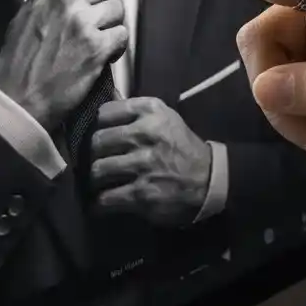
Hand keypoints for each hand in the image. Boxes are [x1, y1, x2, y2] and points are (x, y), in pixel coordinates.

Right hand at [0, 0, 127, 129]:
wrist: (19, 98)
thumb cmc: (20, 59)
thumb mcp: (25, 15)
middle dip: (107, 5)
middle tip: (97, 23)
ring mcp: (83, 21)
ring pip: (119, 9)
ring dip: (113, 26)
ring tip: (99, 40)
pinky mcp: (97, 46)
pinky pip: (122, 34)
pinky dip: (117, 46)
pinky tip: (103, 55)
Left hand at [89, 97, 211, 226]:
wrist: (210, 179)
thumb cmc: (182, 147)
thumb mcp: (165, 118)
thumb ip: (135, 111)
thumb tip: (104, 101)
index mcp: (151, 112)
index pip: (105, 113)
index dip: (100, 126)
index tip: (105, 136)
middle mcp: (146, 134)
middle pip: (97, 142)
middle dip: (96, 154)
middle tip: (101, 161)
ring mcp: (143, 165)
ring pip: (98, 170)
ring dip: (97, 179)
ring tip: (103, 182)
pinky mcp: (142, 193)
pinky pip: (106, 198)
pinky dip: (101, 203)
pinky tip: (104, 203)